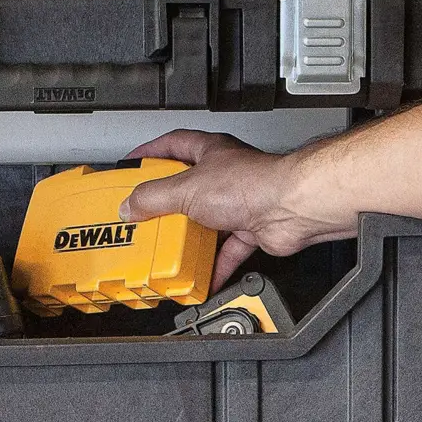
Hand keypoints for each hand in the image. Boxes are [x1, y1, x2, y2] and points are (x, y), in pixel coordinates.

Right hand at [121, 131, 356, 286]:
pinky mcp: (252, 228)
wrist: (290, 207)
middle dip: (167, 204)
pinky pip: (229, 250)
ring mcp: (238, 202)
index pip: (173, 144)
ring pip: (207, 222)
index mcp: (209, 152)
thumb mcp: (187, 189)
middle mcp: (224, 175)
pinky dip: (216, 265)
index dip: (151, 152)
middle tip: (147, 217)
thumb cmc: (253, 184)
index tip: (134, 165)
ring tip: (170, 251)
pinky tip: (204, 277)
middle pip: (187, 188)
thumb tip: (131, 204)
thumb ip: (154, 197)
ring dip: (190, 238)